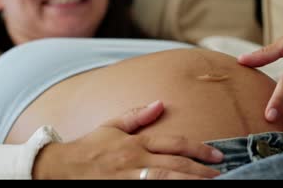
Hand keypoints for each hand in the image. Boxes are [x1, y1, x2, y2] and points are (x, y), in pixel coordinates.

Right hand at [32, 100, 222, 178]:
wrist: (60, 169)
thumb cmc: (89, 147)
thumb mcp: (111, 126)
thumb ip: (137, 116)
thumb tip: (160, 103)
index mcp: (135, 143)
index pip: (173, 143)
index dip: (197, 148)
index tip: (216, 154)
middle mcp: (134, 160)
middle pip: (174, 164)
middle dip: (200, 170)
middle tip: (222, 174)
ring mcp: (128, 178)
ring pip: (165, 180)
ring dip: (189, 181)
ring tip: (211, 185)